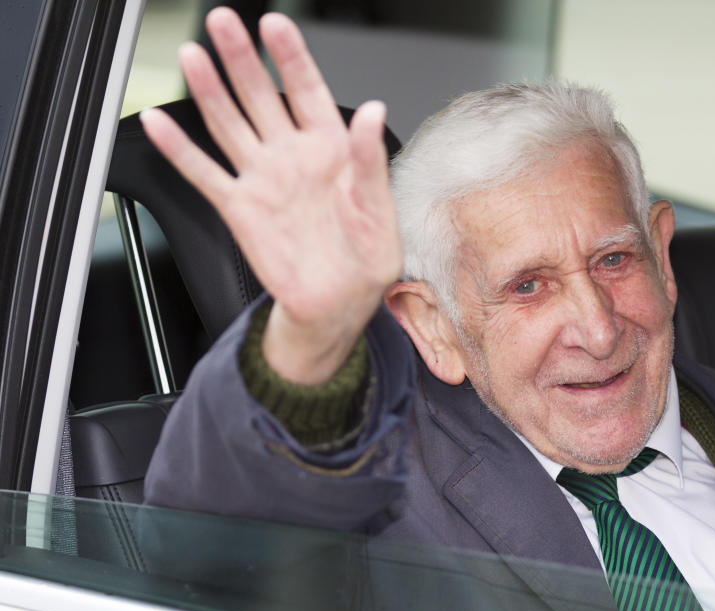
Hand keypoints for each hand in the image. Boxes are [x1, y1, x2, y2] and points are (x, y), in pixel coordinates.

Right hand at [140, 8, 400, 383]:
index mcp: (333, 149)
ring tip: (191, 56)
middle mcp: (294, 156)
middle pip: (260, 95)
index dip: (290, 56)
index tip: (275, 24)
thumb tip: (373, 112)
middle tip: (222, 22)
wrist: (339, 303)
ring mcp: (264, 179)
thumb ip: (371, 160)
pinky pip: (205, 173)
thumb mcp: (379, 209)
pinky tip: (159, 123)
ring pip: (229, 124)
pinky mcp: (241, 208)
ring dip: (209, 91)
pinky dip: (179, 150)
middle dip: (241, 58)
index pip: (308, 90)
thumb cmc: (366, 257)